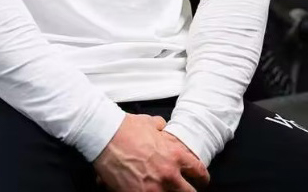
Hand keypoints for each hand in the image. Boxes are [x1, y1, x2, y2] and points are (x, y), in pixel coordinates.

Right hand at [93, 113, 209, 191]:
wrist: (105, 136)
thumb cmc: (125, 128)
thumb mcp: (149, 122)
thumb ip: (160, 127)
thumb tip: (162, 127)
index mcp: (174, 155)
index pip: (199, 172)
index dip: (202, 177)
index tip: (200, 180)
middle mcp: (168, 174)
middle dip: (189, 191)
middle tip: (185, 189)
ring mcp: (154, 189)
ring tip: (164, 188)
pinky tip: (145, 190)